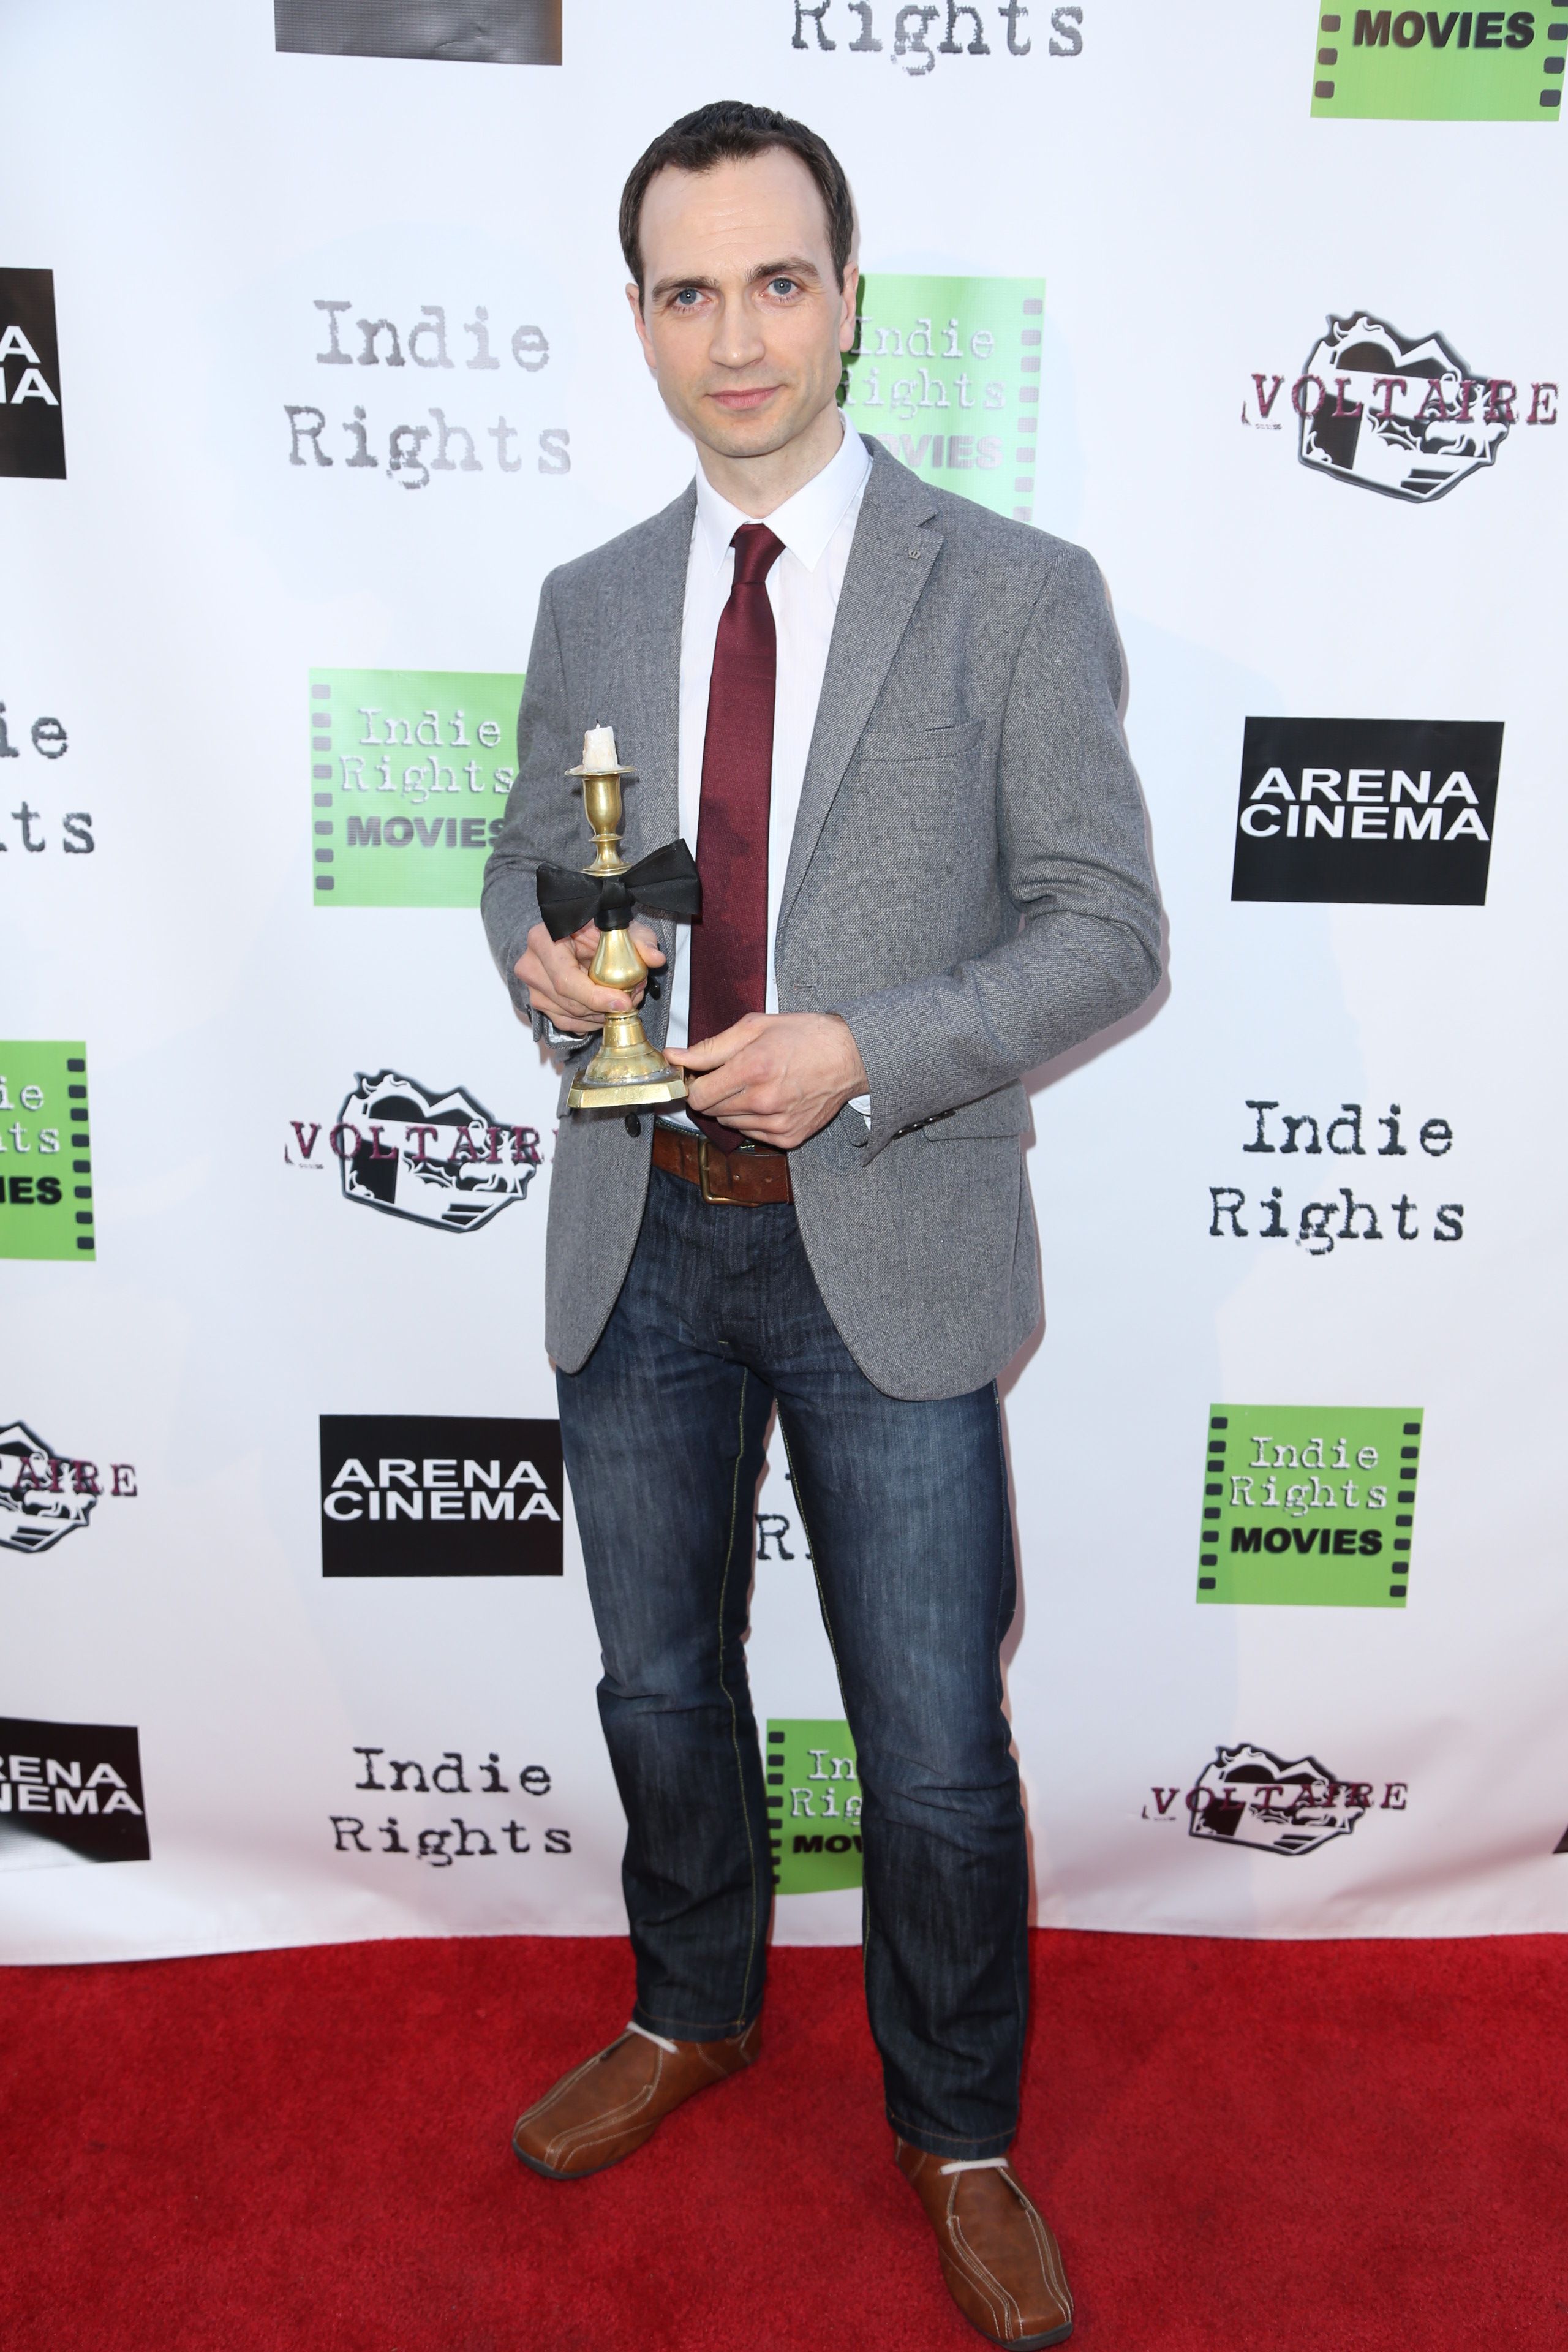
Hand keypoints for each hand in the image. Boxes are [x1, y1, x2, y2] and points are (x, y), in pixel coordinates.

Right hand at [514, 919, 664, 1034]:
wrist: (578, 933)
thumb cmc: (595, 928)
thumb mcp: (622, 927)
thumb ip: (639, 940)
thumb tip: (655, 958)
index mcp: (543, 939)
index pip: (565, 979)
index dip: (595, 997)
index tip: (623, 1003)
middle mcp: (531, 964)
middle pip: (568, 1002)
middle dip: (605, 1007)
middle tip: (632, 999)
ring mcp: (532, 987)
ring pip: (569, 1016)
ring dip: (601, 1015)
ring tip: (624, 1000)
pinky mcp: (540, 1002)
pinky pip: (566, 1023)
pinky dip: (591, 1021)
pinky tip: (607, 1010)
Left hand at [665, 1012, 867, 1148]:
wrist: (850, 1057)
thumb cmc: (804, 1036)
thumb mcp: (755, 1027)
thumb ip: (710, 1046)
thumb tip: (674, 1057)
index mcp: (752, 1069)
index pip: (699, 1095)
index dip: (695, 1084)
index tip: (700, 1075)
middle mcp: (763, 1101)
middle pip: (711, 1111)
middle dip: (715, 1093)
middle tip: (734, 1074)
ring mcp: (777, 1124)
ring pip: (730, 1124)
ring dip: (734, 1107)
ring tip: (757, 1085)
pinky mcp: (789, 1138)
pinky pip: (752, 1134)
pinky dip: (754, 1119)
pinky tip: (771, 1099)